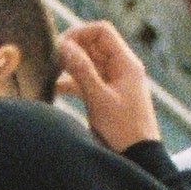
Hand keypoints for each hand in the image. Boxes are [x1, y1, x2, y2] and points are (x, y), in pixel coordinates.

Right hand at [53, 20, 160, 151]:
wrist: (138, 157)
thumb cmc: (123, 129)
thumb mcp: (99, 98)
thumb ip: (81, 70)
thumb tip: (64, 46)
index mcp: (126, 63)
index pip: (102, 32)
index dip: (79, 33)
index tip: (60, 45)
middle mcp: (121, 68)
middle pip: (93, 45)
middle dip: (72, 49)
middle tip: (52, 59)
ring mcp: (114, 82)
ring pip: (89, 63)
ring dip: (70, 66)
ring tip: (52, 73)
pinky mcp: (106, 97)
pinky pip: (87, 81)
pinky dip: (72, 82)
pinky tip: (55, 89)